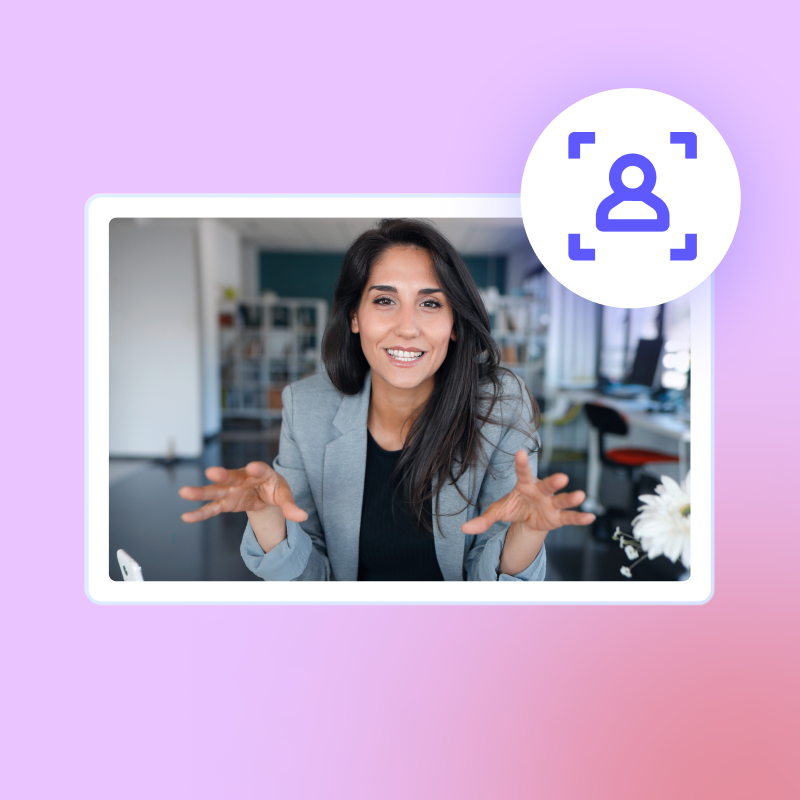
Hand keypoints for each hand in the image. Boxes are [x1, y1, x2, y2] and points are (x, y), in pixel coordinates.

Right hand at [178, 461, 307, 523]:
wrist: (264, 492)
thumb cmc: (274, 488)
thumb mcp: (284, 495)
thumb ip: (291, 505)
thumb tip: (302, 517)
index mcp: (261, 472)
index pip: (260, 470)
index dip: (256, 469)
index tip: (252, 467)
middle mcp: (242, 478)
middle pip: (232, 476)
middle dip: (223, 475)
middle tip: (212, 472)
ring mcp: (231, 489)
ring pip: (215, 490)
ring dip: (201, 492)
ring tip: (184, 492)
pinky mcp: (225, 502)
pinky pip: (211, 507)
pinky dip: (200, 512)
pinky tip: (186, 517)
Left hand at [460, 450, 595, 535]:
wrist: (527, 520)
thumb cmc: (514, 508)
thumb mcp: (497, 512)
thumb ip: (483, 520)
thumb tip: (464, 529)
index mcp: (524, 485)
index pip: (522, 473)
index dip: (521, 463)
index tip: (520, 452)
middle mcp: (540, 492)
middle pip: (547, 485)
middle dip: (554, 481)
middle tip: (562, 477)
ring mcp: (551, 504)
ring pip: (562, 500)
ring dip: (571, 498)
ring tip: (581, 495)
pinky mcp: (558, 517)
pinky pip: (570, 517)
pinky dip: (579, 517)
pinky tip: (590, 517)